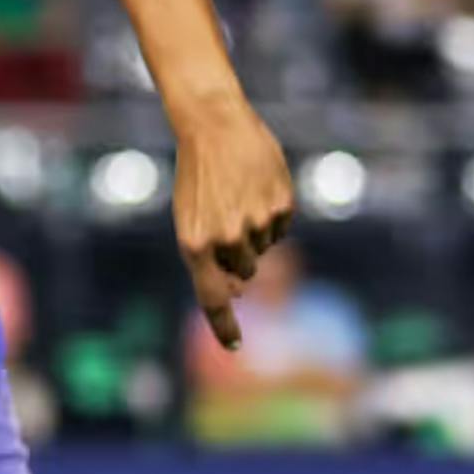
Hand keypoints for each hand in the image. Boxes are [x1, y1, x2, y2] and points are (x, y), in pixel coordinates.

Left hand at [170, 89, 294, 348]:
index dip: (224, 325)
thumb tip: (238, 289)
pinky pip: (281, 228)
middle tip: (224, 222)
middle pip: (243, 274)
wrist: (214, 126)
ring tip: (237, 199)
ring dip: (255, 235)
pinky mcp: (282, 207)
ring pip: (264, 250)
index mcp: (194, 244)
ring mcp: (257, 224)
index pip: (212, 298)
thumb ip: (210, 258)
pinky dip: (272, 216)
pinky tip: (256, 189)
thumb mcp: (191, 219)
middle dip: (237, 259)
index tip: (235, 347)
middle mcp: (227, 239)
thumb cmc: (197, 177)